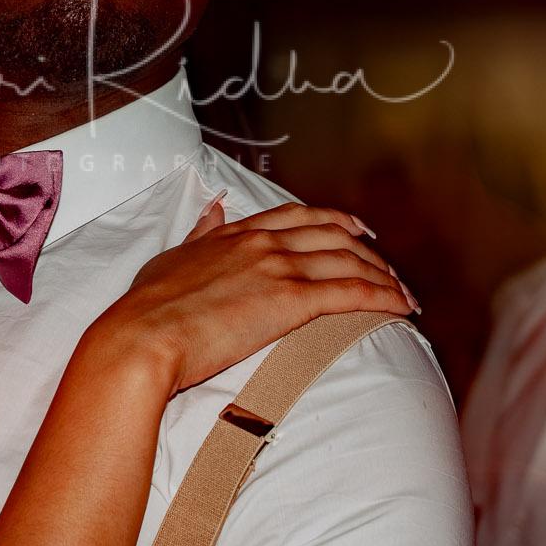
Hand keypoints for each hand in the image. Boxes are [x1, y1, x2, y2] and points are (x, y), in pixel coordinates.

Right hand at [84, 198, 415, 398]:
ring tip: (402, 295)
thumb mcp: (172, 258)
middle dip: (369, 251)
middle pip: (334, 234)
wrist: (144, 336)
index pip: (298, 216)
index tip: (357, 229)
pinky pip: (353, 292)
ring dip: (383, 277)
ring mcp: (279, 267)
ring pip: (350, 260)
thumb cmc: (148, 309)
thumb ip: (200, 233)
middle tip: (389, 268)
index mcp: (236, 234)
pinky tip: (400, 307)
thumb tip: (215, 209)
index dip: (335, 220)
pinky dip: (383, 297)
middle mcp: (263, 243)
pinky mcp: (292, 300)